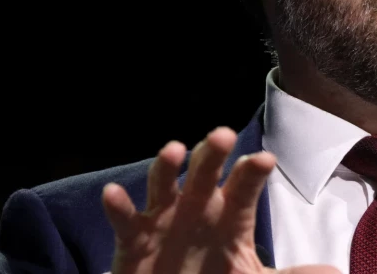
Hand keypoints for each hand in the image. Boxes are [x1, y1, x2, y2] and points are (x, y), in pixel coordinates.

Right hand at [101, 127, 338, 273]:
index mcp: (230, 215)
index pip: (244, 188)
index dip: (251, 173)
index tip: (263, 159)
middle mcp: (198, 209)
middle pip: (206, 174)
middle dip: (212, 154)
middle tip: (222, 135)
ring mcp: (164, 221)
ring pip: (164, 185)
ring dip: (166, 167)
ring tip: (174, 149)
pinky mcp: (134, 241)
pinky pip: (125, 221)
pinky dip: (118, 206)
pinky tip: (114, 193)